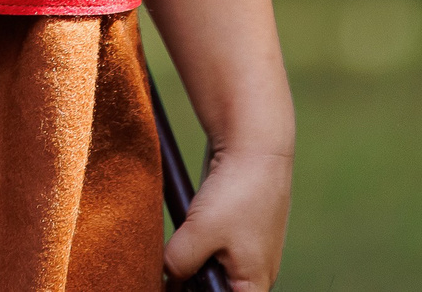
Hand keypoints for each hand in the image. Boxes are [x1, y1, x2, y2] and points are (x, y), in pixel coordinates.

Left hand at [166, 145, 290, 290]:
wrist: (254, 145)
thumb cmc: (238, 192)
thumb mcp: (199, 233)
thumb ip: (178, 263)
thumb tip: (166, 274)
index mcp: (254, 284)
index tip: (174, 285)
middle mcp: (253, 273)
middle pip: (214, 288)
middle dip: (190, 281)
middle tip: (169, 268)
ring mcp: (245, 250)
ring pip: (210, 268)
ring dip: (190, 260)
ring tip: (178, 245)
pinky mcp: (235, 228)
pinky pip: (211, 247)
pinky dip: (195, 242)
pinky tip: (186, 228)